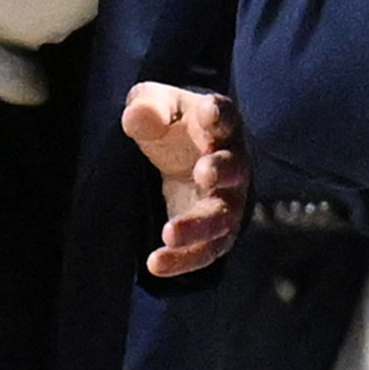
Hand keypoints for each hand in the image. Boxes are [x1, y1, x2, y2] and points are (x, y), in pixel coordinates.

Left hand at [122, 84, 247, 277]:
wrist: (184, 156)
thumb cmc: (174, 125)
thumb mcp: (155, 105)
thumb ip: (148, 106)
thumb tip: (135, 117)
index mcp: (221, 126)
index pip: (224, 116)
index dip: (217, 114)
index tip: (208, 112)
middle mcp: (233, 163)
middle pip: (233, 168)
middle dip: (221, 170)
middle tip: (203, 172)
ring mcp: (228, 200)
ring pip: (222, 216)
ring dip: (199, 225)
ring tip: (169, 233)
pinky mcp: (216, 232)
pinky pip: (206, 250)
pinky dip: (183, 259)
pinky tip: (156, 264)